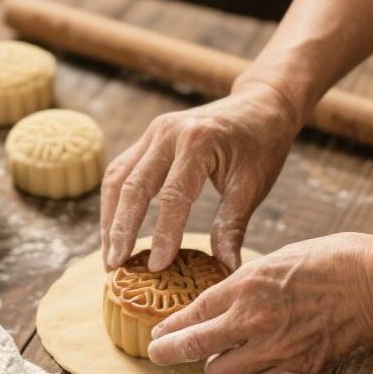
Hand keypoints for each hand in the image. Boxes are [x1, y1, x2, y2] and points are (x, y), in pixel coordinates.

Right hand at [100, 81, 298, 272]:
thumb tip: (226, 269)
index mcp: (198, 141)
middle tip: (115, 266)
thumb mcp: (253, 185)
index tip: (156, 267)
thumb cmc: (262, 145)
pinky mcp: (149, 136)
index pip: (173, 195)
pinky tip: (115, 228)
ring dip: (110, 217)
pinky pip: (122, 169)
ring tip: (110, 254)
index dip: (163, 234)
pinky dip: (115, 201)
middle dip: (121, 229)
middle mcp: (168, 132)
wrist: (260, 104)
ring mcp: (154, 131)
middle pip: (133, 186)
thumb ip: (232, 226)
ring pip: (118, 177)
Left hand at [147, 232, 372, 373]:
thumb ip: (243, 286)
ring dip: (217, 366)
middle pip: (195, 351)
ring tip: (221, 356)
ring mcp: (277, 350)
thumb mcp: (276, 260)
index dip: (169, 328)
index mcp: (246, 287)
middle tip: (161, 354)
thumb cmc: (332, 260)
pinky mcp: (300, 369)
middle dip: (171, 353)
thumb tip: (219, 305)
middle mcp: (254, 322)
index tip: (157, 334)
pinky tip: (261, 362)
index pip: (192, 315)